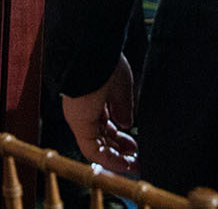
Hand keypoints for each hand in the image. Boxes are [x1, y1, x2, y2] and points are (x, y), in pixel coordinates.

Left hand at [61, 55, 138, 173]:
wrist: (90, 51)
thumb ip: (123, 108)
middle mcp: (85, 110)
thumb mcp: (120, 87)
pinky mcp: (79, 125)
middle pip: (103, 138)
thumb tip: (126, 125)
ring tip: (134, 167)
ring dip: (116, 160)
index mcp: (93, 98)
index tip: (136, 145)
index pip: (106, 125)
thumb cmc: (105, 62)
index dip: (121, 137)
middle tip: (138, 160)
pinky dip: (109, 160)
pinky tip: (125, 164)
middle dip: (121, 151)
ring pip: (97, 147)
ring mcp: (81, 118)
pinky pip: (93, 150)